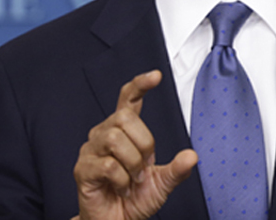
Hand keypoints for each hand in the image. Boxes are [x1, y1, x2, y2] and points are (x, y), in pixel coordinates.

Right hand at [73, 70, 197, 219]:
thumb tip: (192, 156)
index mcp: (124, 130)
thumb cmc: (135, 198)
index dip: (140, 84)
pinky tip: (122, 187)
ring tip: (132, 179)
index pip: (128, 98)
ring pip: (114, 138)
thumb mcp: (162, 183)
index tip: (156, 76)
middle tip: (144, 167)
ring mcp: (91, 150)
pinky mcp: (83, 169)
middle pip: (124, 117)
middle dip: (143, 143)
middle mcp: (104, 133)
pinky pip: (107, 165)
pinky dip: (122, 180)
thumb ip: (177, 169)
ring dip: (132, 163)